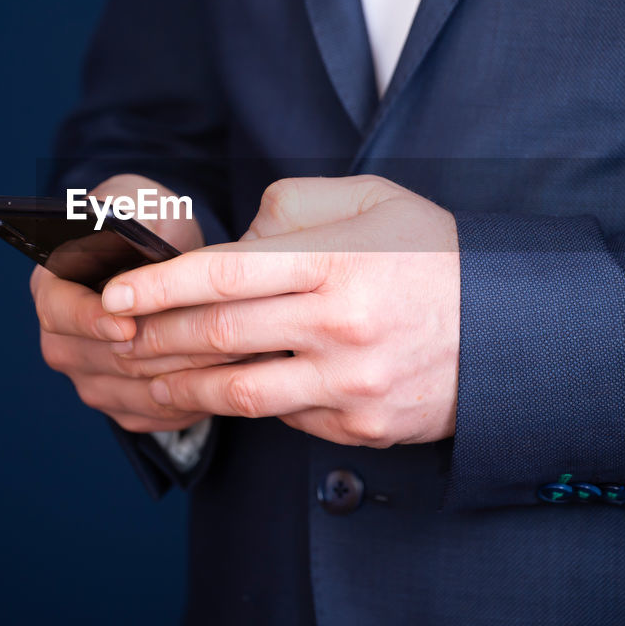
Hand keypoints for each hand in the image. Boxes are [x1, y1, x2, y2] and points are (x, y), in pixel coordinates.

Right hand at [31, 174, 222, 432]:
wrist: (164, 259)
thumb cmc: (149, 224)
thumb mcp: (140, 203)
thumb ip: (133, 215)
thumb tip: (135, 234)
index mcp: (52, 287)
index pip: (60, 311)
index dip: (92, 320)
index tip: (126, 324)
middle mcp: (61, 339)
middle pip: (105, 357)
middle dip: (162, 347)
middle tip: (214, 336)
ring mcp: (89, 378)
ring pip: (139, 390)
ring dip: (187, 374)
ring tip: (237, 351)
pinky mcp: (121, 405)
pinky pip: (158, 414)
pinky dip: (195, 397)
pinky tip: (231, 376)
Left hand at [103, 176, 460, 446]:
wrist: (511, 326)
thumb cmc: (431, 253)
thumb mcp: (371, 200)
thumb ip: (291, 208)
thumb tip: (232, 246)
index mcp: (338, 260)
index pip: (225, 273)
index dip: (160, 284)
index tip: (113, 292)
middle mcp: (342, 325)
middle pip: (220, 337)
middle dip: (156, 335)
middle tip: (120, 333)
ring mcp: (353, 383)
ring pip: (242, 393)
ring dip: (185, 384)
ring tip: (152, 372)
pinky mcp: (361, 425)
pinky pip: (286, 418)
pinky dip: (252, 403)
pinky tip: (231, 389)